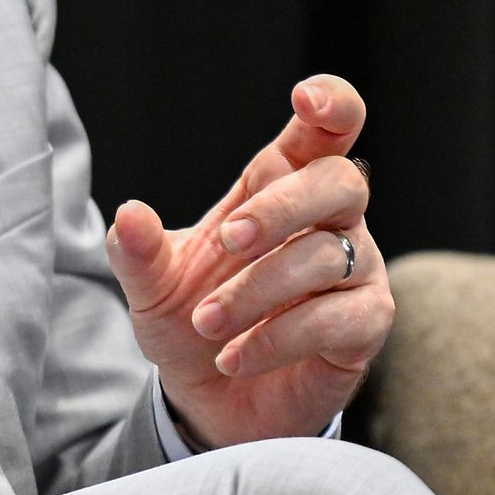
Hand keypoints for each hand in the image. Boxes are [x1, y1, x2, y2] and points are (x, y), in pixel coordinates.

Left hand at [105, 75, 389, 449]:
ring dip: (255, 292)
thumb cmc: (189, 320)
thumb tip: (128, 214)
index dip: (331, 103)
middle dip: (280, 208)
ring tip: (206, 323)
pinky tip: (233, 356)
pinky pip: (337, 318)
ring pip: (326, 256)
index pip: (328, 129)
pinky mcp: (366, 324)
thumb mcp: (150, 285)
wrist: (209, 396)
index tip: (304, 98)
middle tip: (227, 240)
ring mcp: (355, 269)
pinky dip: (276, 338)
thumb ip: (137, 249)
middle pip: (339, 182)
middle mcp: (329, 218)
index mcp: (279, 183)